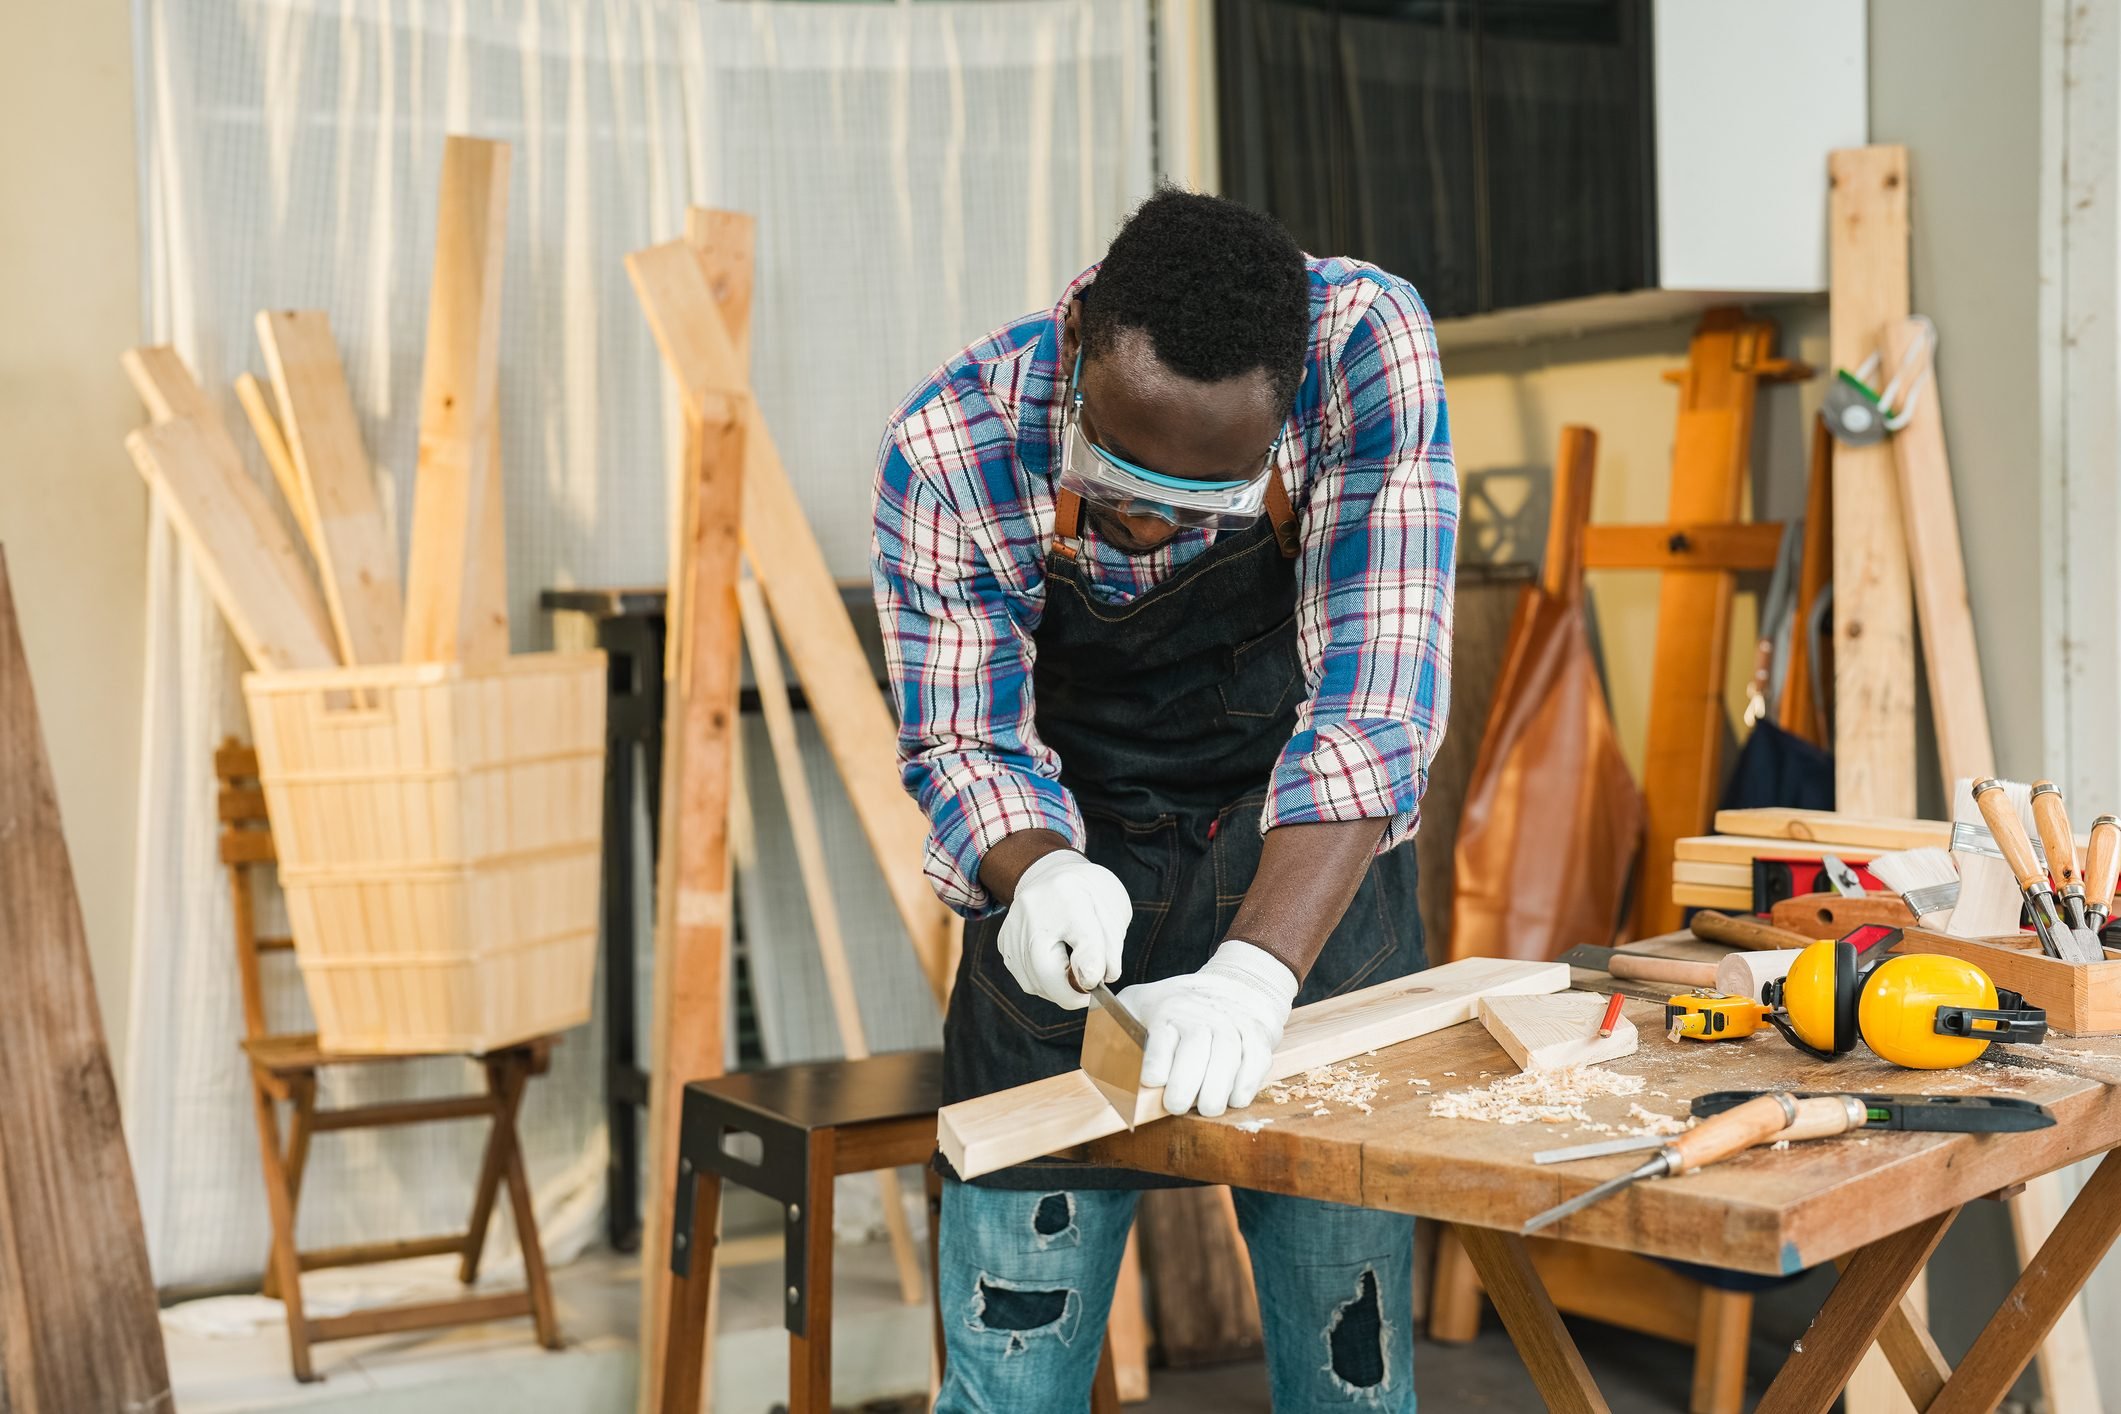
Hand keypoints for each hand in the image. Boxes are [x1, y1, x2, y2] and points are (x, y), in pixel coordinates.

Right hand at [996, 849, 1130, 1008]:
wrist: (1051, 872)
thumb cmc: (1087, 892)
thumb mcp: (1112, 907)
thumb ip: (1110, 947)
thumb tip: (1095, 980)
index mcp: (1069, 895)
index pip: (1084, 940)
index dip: (1094, 970)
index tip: (1098, 983)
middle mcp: (1033, 911)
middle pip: (1047, 973)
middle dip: (1072, 993)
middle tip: (1089, 991)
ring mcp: (1013, 928)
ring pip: (1035, 983)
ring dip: (1059, 988)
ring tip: (1074, 970)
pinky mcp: (1003, 942)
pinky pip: (1025, 978)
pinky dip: (1044, 982)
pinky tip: (1056, 965)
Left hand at [1118, 941, 1297, 1116]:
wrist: (1232, 986)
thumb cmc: (1172, 1010)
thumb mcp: (1135, 1009)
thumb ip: (1112, 1034)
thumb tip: (1096, 1062)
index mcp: (1167, 1010)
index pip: (1162, 1033)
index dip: (1157, 1059)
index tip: (1152, 1080)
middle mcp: (1201, 1014)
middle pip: (1198, 1043)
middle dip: (1188, 1080)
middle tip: (1177, 1105)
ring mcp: (1232, 1024)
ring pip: (1230, 1053)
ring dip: (1219, 1086)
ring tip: (1208, 1108)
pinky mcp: (1256, 1037)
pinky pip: (1256, 1059)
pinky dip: (1248, 1081)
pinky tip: (1234, 1099)